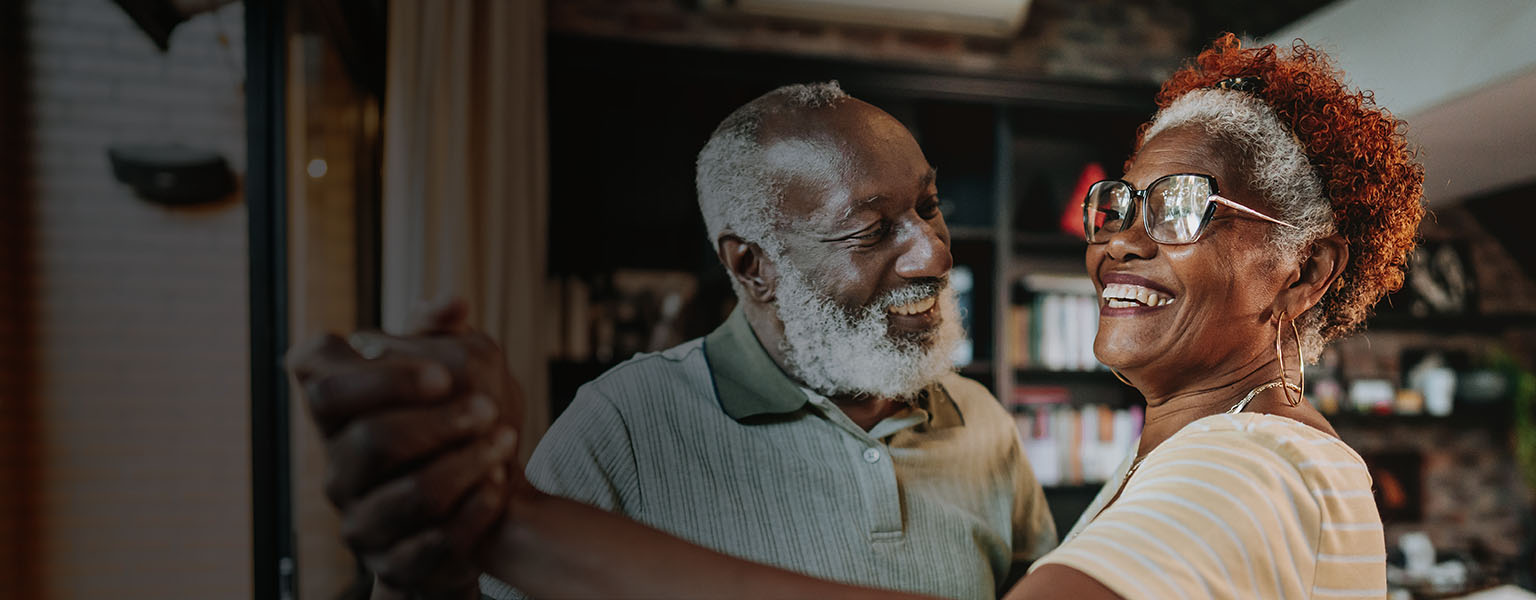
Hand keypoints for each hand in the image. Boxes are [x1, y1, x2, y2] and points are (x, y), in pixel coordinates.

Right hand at [287, 298, 525, 596]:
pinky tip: (500, 486)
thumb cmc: (444, 434)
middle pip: (370, 440)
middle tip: (489, 407)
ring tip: (505, 442)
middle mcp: (338, 468)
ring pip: (408, 495)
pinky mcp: (396, 564)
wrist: (457, 519)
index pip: (314, 376)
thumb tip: (453, 302)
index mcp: (339, 413)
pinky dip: (474, 510)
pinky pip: (433, 542)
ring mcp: (363, 519)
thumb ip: (440, 339)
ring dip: (465, 464)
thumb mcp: (442, 379)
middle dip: (438, 422)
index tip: (441, 374)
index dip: (376, 375)